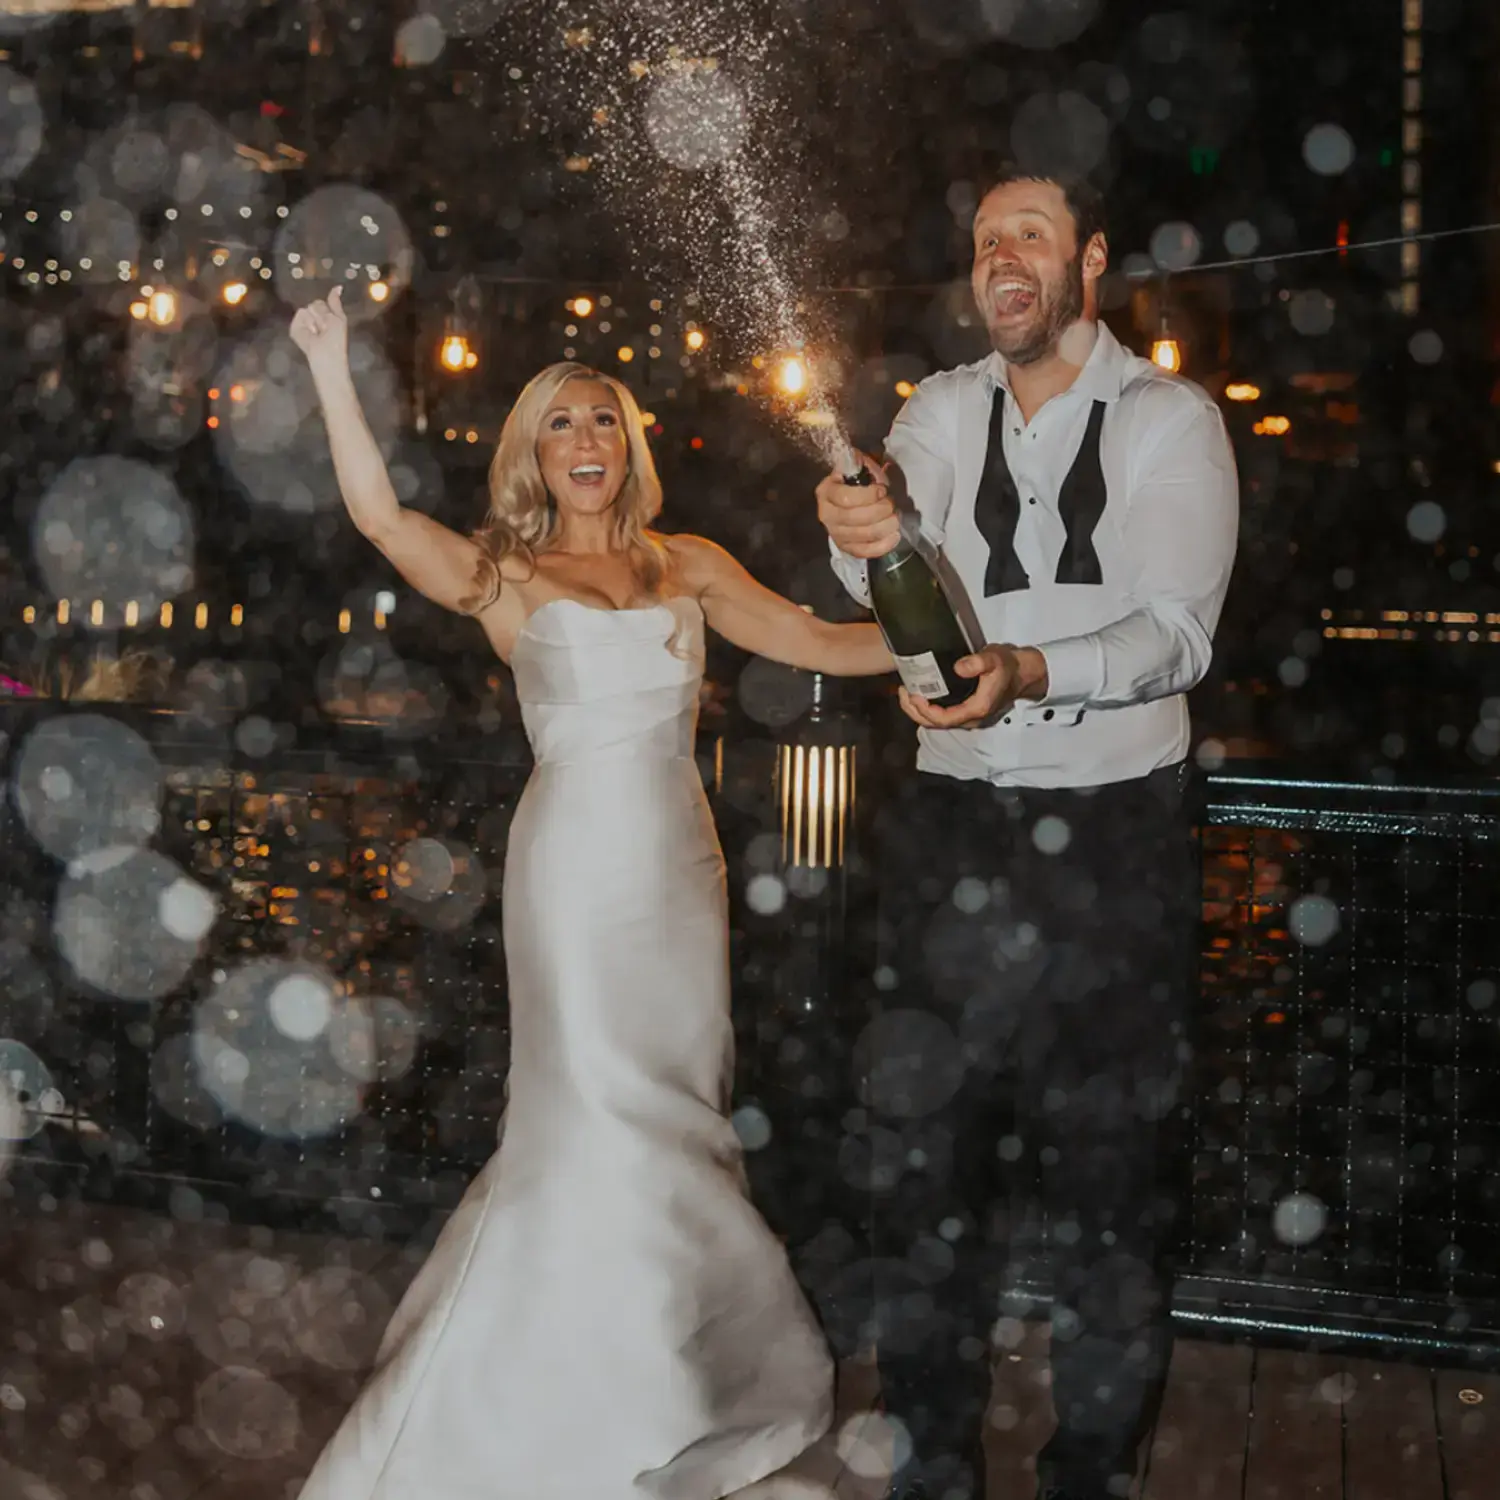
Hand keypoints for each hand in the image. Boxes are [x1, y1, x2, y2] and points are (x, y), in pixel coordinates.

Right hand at [289, 284, 348, 370]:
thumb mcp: (339, 318)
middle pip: (316, 303)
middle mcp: (311, 316)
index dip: (327, 311)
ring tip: (317, 333)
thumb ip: (335, 302)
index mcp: (323, 314)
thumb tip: (338, 286)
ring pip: (308, 308)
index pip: (321, 302)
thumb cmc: (336, 340)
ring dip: (316, 321)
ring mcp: (302, 321)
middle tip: (324, 329)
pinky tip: (310, 334)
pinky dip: (307, 324)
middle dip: (322, 316)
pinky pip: (301, 314)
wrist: (325, 354)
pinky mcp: (294, 326)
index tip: (330, 322)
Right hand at [815, 451, 900, 558]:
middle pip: (855, 518)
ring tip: (895, 518)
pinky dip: (883, 545)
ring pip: (862, 535)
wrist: (848, 502)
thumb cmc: (857, 483)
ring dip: (885, 527)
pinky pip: (865, 551)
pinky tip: (893, 535)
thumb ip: (863, 465)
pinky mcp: (846, 548)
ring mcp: (835, 534)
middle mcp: (826, 515)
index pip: (846, 498)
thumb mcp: (859, 468)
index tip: (883, 491)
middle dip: (880, 511)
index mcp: (826, 492)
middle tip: (892, 505)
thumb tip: (873, 464)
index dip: (868, 496)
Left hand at [899, 644, 1048, 728]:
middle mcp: (970, 717)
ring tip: (905, 692)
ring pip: (936, 721)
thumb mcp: (994, 658)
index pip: (944, 719)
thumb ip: (977, 662)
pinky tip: (918, 693)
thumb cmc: (1007, 666)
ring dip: (918, 710)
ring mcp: (966, 715)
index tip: (914, 694)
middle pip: (935, 724)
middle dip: (915, 711)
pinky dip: (926, 707)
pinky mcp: (964, 710)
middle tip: (903, 692)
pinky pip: (941, 715)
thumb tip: (959, 667)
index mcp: (976, 709)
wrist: (1021, 672)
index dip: (925, 710)